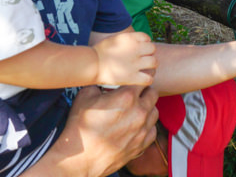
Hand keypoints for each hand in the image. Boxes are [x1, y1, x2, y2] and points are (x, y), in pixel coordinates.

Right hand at [23, 85, 158, 176]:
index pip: (143, 79)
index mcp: (127, 97)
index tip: (134, 78)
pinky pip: (152, 130)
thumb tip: (105, 82)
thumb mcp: (85, 96)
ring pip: (155, 111)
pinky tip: (135, 126)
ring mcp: (142, 130)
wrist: (80, 158)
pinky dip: (147, 126)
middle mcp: (139, 112)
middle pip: (152, 93)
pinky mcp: (142, 145)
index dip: (138, 76)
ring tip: (134, 110)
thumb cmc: (81, 128)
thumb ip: (100, 84)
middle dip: (144, 91)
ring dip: (147, 108)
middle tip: (133, 94)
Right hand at [94, 31, 156, 86]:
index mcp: (130, 38)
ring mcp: (135, 63)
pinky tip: (142, 79)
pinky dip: (148, 79)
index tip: (139, 50)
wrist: (91, 64)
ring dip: (150, 66)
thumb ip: (127, 39)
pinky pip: (149, 78)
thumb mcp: (115, 38)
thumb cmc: (100, 52)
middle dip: (149, 54)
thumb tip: (136, 42)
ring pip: (154, 62)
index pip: (147, 38)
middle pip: (153, 49)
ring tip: (144, 69)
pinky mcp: (132, 77)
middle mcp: (135, 49)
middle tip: (143, 60)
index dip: (145, 44)